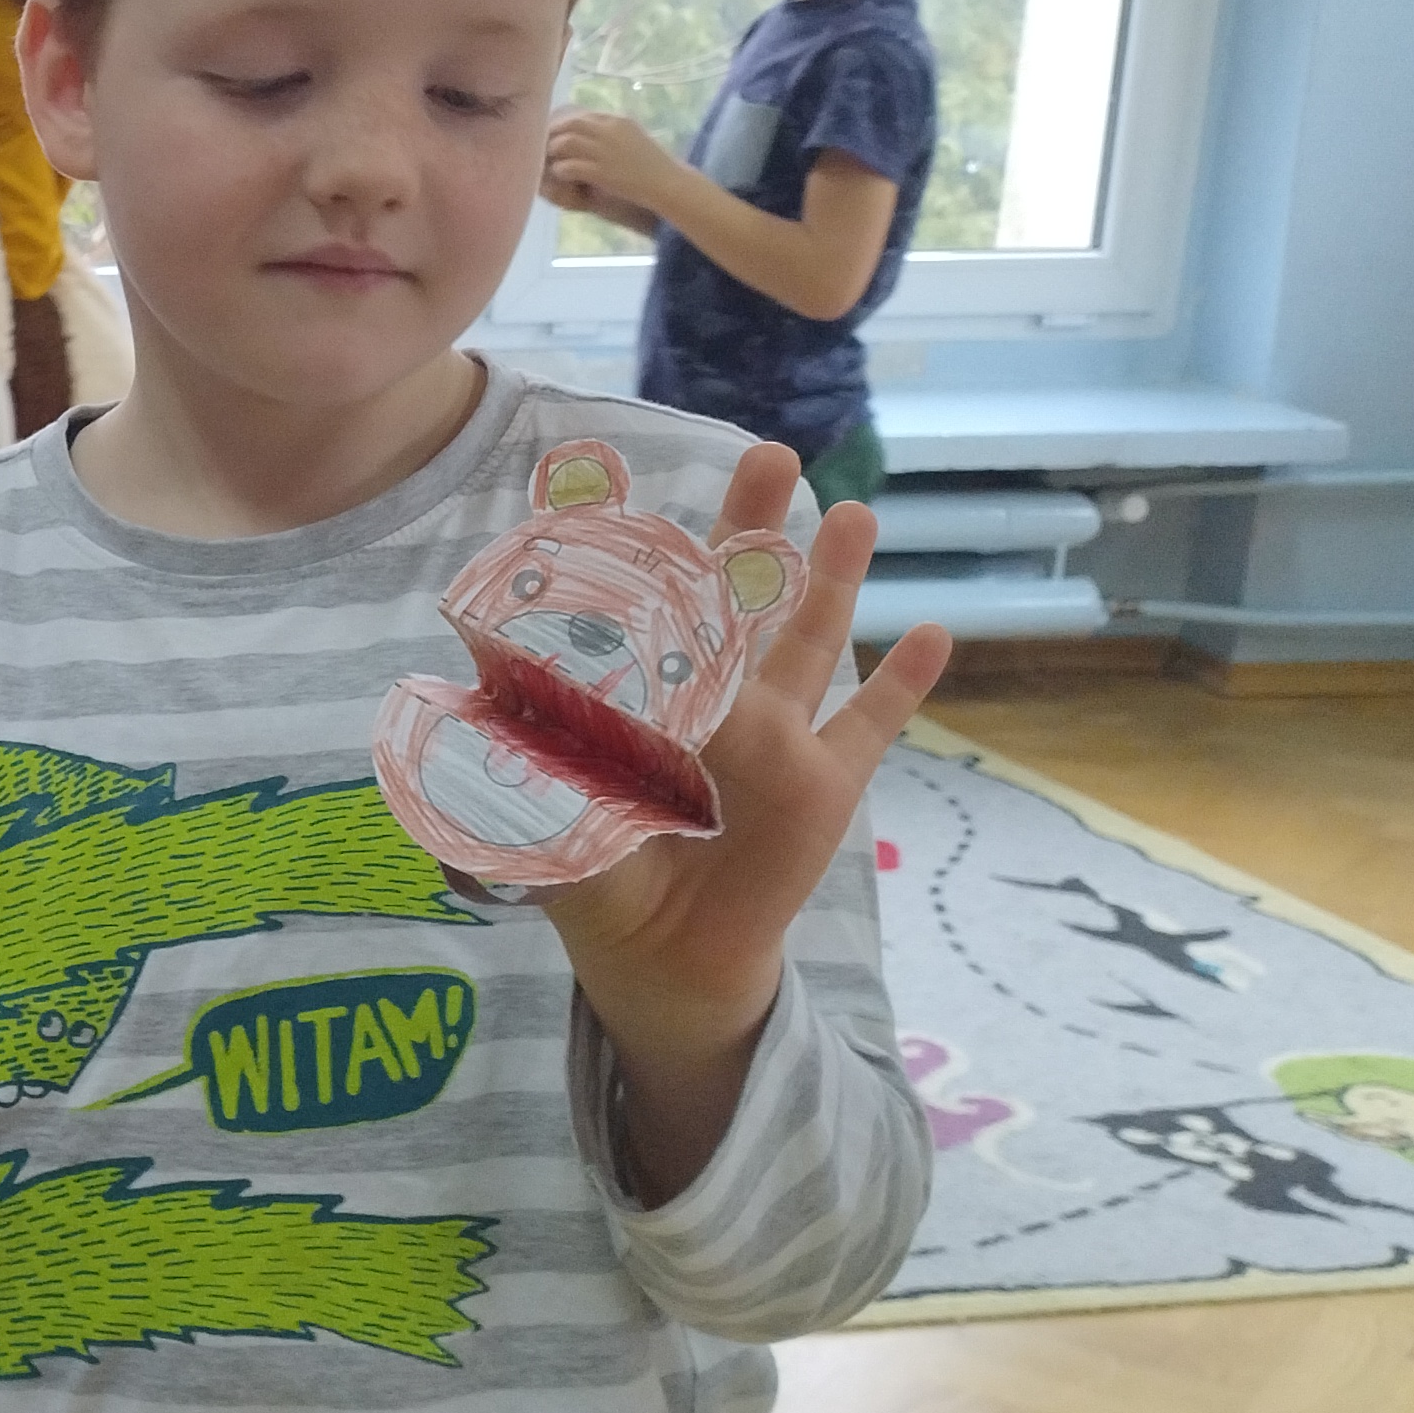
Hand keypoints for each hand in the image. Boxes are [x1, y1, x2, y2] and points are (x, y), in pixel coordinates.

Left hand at [542, 108, 677, 226]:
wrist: (668, 183)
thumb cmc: (652, 164)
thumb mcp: (632, 137)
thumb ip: (611, 131)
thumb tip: (589, 130)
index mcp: (616, 120)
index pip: (581, 115)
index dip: (562, 123)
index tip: (552, 133)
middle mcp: (609, 131)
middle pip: (569, 124)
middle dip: (552, 134)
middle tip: (542, 146)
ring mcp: (605, 151)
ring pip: (566, 142)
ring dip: (553, 152)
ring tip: (549, 161)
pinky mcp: (602, 172)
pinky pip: (571, 166)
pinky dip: (561, 170)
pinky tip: (560, 175)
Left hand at [543, 442, 952, 1179]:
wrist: (662, 956)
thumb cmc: (598, 877)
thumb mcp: (555, 819)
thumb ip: (532, 764)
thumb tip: (479, 703)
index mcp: (642, 696)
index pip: (637, 609)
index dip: (629, 551)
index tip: (618, 481)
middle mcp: (710, 698)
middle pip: (734, 598)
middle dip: (750, 529)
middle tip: (769, 456)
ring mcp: (775, 735)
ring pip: (810, 640)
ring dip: (834, 579)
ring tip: (853, 514)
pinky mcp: (826, 783)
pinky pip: (870, 726)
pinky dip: (902, 685)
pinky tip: (934, 634)